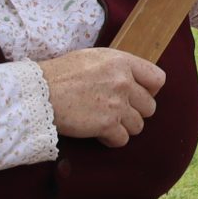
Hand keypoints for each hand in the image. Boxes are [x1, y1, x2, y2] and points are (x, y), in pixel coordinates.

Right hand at [41, 48, 162, 147]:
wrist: (39, 92)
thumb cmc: (61, 74)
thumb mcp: (93, 58)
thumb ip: (117, 67)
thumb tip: (132, 79)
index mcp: (122, 62)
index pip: (158, 79)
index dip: (150, 91)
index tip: (138, 96)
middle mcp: (123, 82)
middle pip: (150, 107)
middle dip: (135, 112)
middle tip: (116, 112)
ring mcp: (116, 104)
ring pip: (138, 125)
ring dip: (123, 127)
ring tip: (104, 122)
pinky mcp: (106, 124)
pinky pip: (122, 139)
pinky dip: (111, 139)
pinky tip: (98, 133)